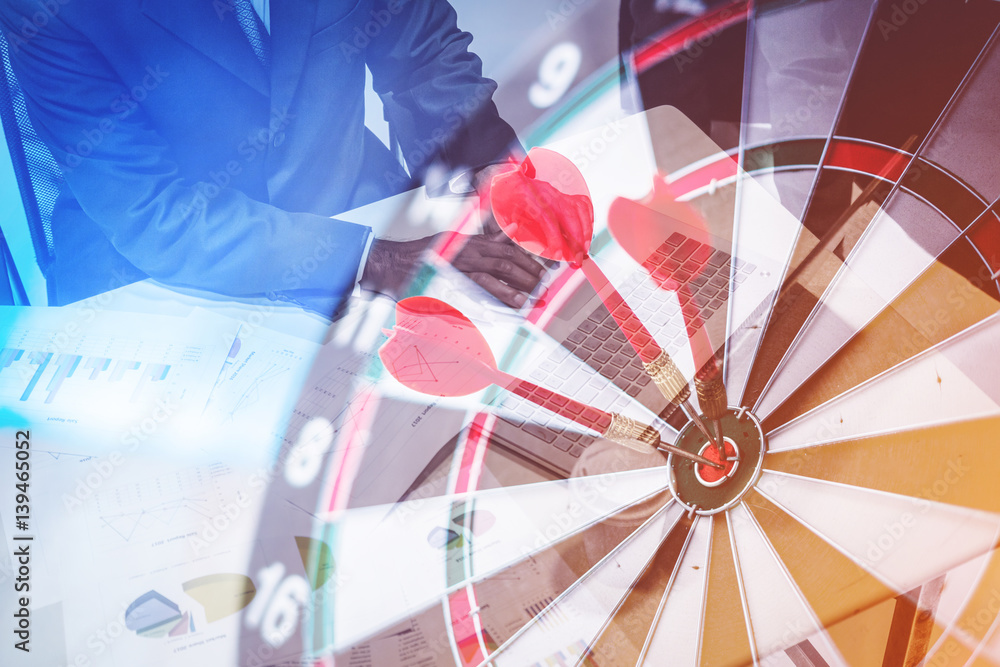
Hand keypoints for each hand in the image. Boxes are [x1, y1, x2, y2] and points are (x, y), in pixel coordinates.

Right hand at [361, 230, 545, 307]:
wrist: (392, 263)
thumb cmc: (422, 258)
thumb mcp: (454, 245)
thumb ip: (480, 247)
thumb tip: (505, 243)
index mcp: (471, 243)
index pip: (507, 247)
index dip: (528, 259)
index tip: (542, 270)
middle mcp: (467, 250)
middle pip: (507, 258)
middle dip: (528, 273)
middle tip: (542, 287)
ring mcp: (458, 264)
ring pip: (495, 271)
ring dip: (515, 285)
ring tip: (528, 299)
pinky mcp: (448, 280)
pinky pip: (475, 288)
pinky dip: (491, 297)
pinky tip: (501, 307)